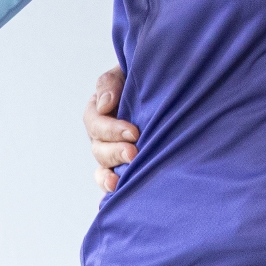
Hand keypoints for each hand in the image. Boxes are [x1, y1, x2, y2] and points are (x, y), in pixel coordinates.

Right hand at [83, 66, 138, 192]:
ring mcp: (112, 152)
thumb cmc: (147, 78)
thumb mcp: (127, 72)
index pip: (95, 122)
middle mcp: (103, 134)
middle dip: (115, 152)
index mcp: (100, 109)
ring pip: (102, 168)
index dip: (111, 129)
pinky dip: (110, 189)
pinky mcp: (123, 167)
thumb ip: (111, 83)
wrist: (170, 90)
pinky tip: (117, 194)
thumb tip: (104, 105)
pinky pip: (111, 181)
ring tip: (120, 181)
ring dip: (109, 175)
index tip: (134, 132)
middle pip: (98, 148)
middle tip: (134, 152)